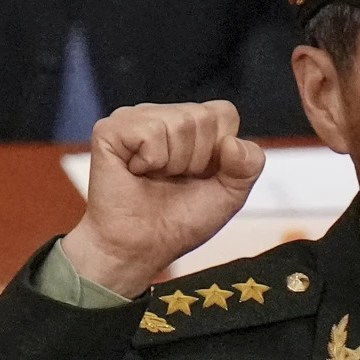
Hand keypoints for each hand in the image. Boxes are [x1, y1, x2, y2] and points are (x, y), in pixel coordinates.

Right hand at [61, 101, 264, 296]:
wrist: (141, 247)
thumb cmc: (179, 220)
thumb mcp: (231, 194)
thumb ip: (249, 165)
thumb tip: (231, 142)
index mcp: (191, 124)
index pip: (224, 112)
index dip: (221, 151)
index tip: (201, 175)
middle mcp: (163, 115)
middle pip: (203, 117)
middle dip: (197, 160)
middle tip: (173, 180)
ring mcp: (135, 119)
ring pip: (179, 122)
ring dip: (173, 163)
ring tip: (155, 177)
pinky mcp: (110, 130)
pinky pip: (150, 132)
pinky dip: (151, 160)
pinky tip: (136, 172)